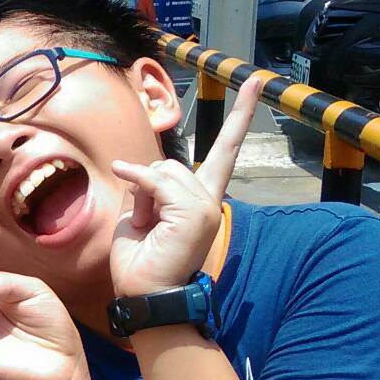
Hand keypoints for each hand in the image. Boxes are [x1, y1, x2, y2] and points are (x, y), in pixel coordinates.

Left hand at [108, 76, 263, 296]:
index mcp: (201, 200)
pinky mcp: (194, 212)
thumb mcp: (136, 216)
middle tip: (144, 226)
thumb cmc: (140, 264)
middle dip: (145, 187)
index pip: (225, 151)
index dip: (240, 114)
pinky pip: (156, 182)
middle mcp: (210, 200)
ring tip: (146, 230)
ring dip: (141, 197)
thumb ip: (145, 188)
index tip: (254, 81)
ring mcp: (205, 206)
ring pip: (163, 174)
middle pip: (172, 165)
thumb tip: (145, 172)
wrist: (147, 298)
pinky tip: (125, 177)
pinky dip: (137, 182)